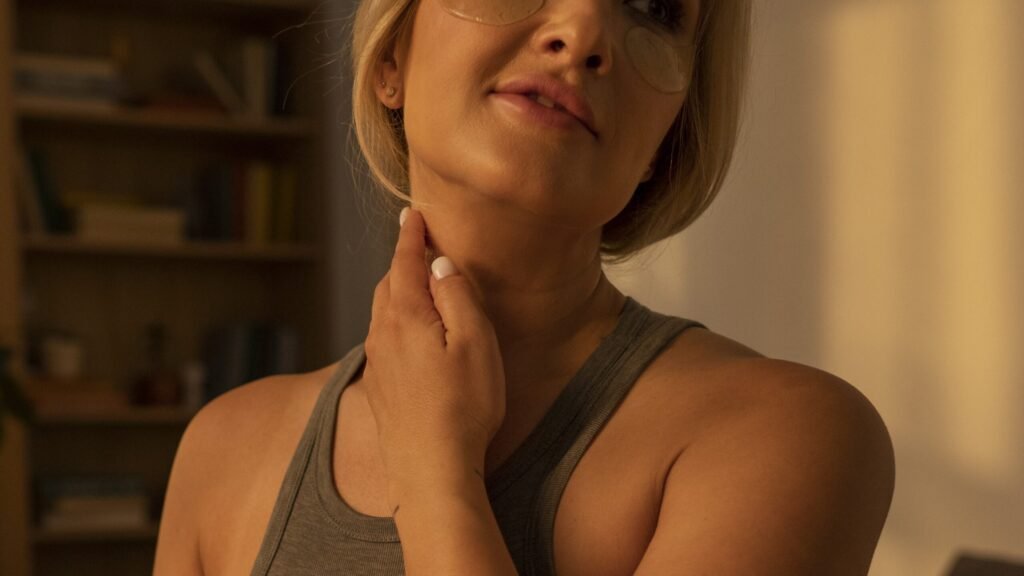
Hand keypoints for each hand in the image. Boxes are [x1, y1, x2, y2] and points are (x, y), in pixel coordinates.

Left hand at [362, 207, 505, 502]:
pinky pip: (382, 336)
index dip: (410, 236)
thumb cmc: (463, 407)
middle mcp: (382, 334)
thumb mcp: (475, 343)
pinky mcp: (379, 387)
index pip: (405, 262)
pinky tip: (406, 330)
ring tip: (412, 279)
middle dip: (402, 259)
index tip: (414, 214)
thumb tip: (440, 264)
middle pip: (388, 284)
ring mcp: (377, 362)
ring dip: (396, 289)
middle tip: (415, 240)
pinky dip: (393, 318)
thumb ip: (458, 296)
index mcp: (405, 316)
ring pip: (381, 311)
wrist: (429, 471)